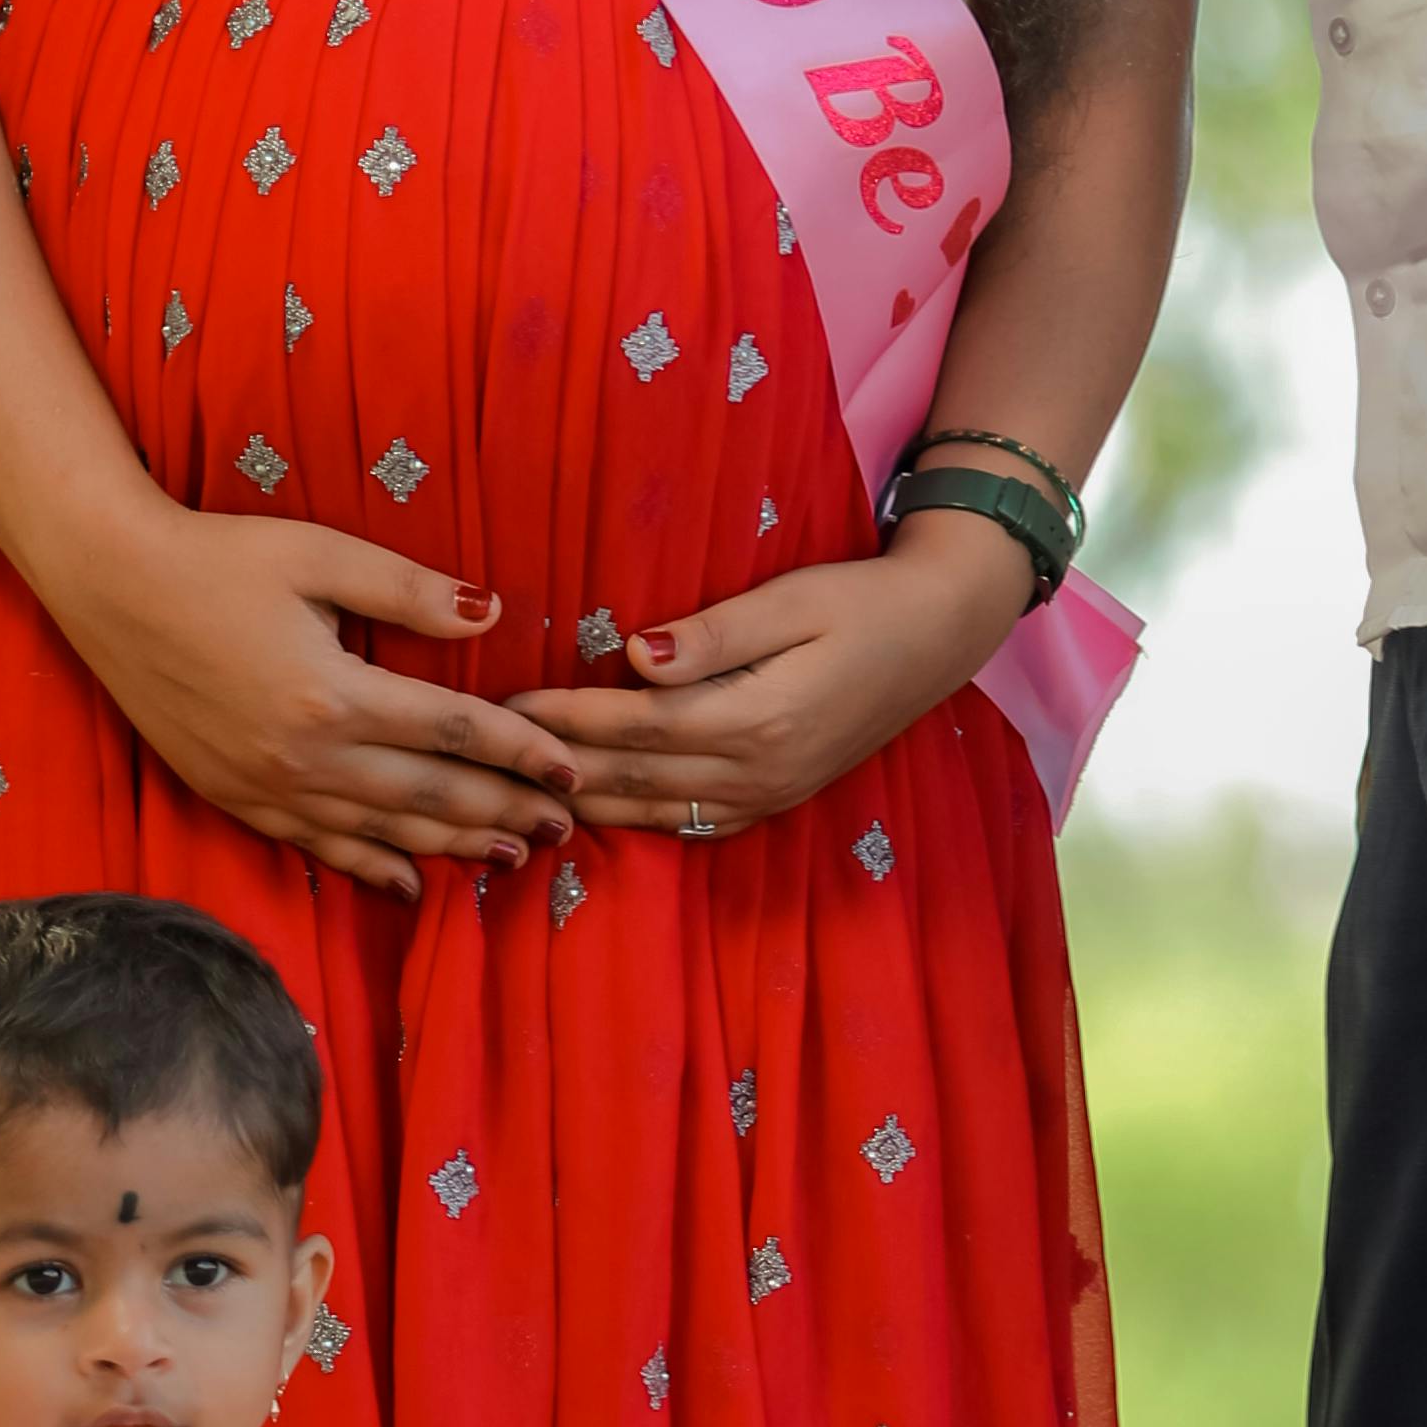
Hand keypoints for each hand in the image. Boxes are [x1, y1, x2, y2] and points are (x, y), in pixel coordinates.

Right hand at [65, 500, 578, 896]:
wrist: (110, 587)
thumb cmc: (218, 558)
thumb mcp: (319, 554)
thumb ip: (409, 590)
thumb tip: (494, 613)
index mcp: (335, 694)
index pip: (455, 732)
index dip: (522, 753)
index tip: (573, 770)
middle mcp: (306, 756)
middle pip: (430, 796)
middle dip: (505, 812)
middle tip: (567, 827)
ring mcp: (267, 787)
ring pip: (382, 833)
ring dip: (453, 847)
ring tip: (513, 855)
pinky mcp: (234, 798)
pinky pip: (318, 847)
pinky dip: (372, 868)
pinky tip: (413, 882)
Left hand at [517, 512, 1033, 841]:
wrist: (940, 635)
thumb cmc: (861, 602)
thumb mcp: (792, 601)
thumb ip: (713, 634)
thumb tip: (634, 655)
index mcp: (757, 718)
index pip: (635, 725)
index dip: (565, 716)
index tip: (505, 701)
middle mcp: (759, 772)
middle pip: (633, 777)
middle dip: (555, 768)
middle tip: (486, 756)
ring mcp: (769, 795)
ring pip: (655, 811)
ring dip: (584, 804)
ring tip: (516, 794)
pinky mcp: (776, 799)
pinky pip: (691, 825)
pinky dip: (635, 821)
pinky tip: (594, 813)